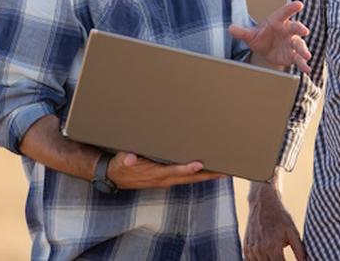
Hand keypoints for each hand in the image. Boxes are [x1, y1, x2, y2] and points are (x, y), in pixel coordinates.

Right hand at [106, 151, 226, 189]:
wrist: (115, 176)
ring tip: (224, 171)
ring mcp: (167, 181)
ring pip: (191, 180)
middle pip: (189, 179)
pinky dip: (199, 176)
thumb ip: (125, 159)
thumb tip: (128, 158)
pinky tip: (209, 171)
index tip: (198, 165)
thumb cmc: (121, 166)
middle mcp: (164, 179)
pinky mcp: (168, 179)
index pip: (173, 172)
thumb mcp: (120, 161)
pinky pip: (187, 179)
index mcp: (154, 174)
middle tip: (225, 170)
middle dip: (207, 175)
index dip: (185, 169)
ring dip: (207, 176)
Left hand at [230, 1, 311, 71]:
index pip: (285, 13)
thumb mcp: (250, 35)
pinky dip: (303, 64)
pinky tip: (306, 69)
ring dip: (303, 50)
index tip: (299, 4)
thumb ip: (241, 32)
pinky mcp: (293, 54)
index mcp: (277, 21)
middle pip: (295, 28)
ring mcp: (292, 42)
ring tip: (306, 56)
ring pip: (299, 44)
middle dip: (300, 28)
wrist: (265, 50)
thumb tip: (230, 28)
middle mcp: (288, 30)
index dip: (291, 8)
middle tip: (304, 31)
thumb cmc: (260, 37)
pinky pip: (299, 58)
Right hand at [245, 178, 305, 260]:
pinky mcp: (246, 248)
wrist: (263, 203)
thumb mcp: (293, 232)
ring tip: (276, 257)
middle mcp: (260, 250)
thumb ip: (299, 250)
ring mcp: (251, 249)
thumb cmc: (280, 217)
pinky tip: (266, 257)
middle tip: (282, 258)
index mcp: (272, 247)